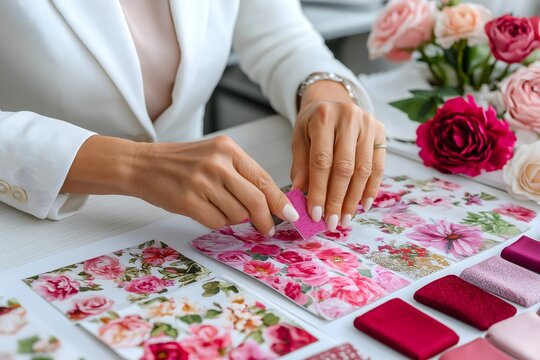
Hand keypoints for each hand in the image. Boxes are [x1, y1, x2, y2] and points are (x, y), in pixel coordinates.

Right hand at [133, 136, 298, 233]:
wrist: (142, 165)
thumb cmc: (182, 162)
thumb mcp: (214, 156)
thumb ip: (241, 175)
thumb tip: (270, 203)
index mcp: (228, 149)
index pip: (263, 179)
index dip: (280, 201)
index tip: (291, 215)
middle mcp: (217, 163)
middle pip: (255, 200)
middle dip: (266, 220)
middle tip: (267, 229)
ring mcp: (201, 182)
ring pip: (237, 214)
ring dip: (234, 219)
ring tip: (218, 207)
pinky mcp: (188, 200)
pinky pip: (217, 222)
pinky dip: (217, 222)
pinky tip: (205, 210)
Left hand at [291, 80, 385, 230]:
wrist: (332, 100)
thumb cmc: (312, 124)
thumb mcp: (299, 139)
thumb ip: (300, 166)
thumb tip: (300, 195)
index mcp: (323, 117)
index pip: (322, 161)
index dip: (319, 190)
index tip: (315, 214)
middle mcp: (349, 117)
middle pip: (345, 167)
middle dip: (337, 199)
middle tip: (332, 223)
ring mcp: (368, 123)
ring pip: (364, 169)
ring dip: (354, 198)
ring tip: (345, 218)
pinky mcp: (381, 131)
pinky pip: (379, 166)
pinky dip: (371, 188)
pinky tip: (362, 205)